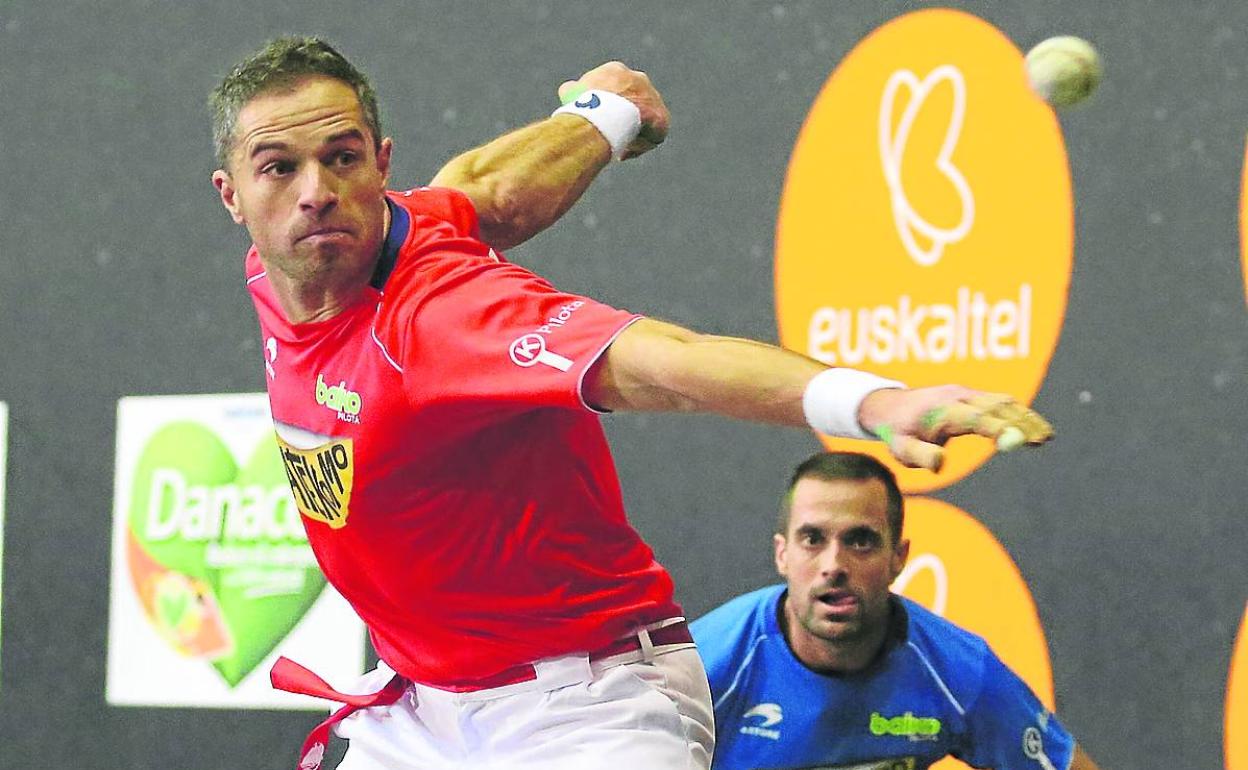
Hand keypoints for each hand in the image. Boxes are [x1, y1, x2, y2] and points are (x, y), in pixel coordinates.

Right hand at [558, 61, 668, 158]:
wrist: (601, 114)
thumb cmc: (581, 104)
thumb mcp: (572, 93)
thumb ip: (573, 91)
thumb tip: (568, 90)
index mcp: (616, 71)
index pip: (615, 88)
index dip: (607, 105)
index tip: (599, 119)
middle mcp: (638, 79)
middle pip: (633, 103)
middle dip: (623, 118)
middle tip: (611, 134)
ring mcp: (653, 98)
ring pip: (644, 121)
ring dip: (631, 134)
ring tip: (616, 147)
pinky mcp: (661, 118)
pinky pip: (652, 136)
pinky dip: (639, 146)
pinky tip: (623, 153)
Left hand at [857, 385, 1053, 470]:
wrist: (889, 405)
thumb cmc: (897, 431)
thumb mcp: (900, 448)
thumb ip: (920, 456)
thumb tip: (941, 464)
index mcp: (943, 411)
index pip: (975, 418)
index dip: (996, 428)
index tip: (1016, 441)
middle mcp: (958, 396)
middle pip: (997, 406)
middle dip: (1021, 422)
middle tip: (1042, 440)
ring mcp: (967, 393)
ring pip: (1003, 401)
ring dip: (1026, 416)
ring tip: (1046, 436)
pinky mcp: (972, 395)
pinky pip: (1001, 401)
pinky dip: (1020, 412)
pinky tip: (1035, 428)